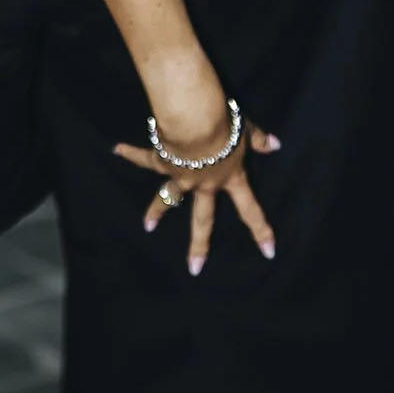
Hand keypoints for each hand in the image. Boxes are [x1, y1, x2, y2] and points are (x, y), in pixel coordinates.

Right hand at [113, 119, 280, 273]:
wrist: (197, 123)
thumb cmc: (226, 126)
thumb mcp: (246, 130)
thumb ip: (260, 139)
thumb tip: (275, 144)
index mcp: (229, 178)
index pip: (250, 210)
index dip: (261, 231)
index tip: (269, 253)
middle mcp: (205, 183)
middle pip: (203, 219)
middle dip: (199, 245)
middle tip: (194, 269)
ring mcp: (182, 176)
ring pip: (169, 198)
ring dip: (157, 211)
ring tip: (147, 226)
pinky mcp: (164, 161)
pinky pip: (146, 159)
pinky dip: (131, 153)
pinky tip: (118, 149)